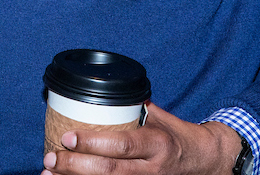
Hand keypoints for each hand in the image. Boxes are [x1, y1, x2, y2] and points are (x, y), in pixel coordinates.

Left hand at [41, 103, 242, 174]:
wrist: (209, 163)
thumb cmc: (180, 136)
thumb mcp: (162, 118)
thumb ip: (134, 109)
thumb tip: (105, 93)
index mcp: (156, 144)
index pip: (121, 145)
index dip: (93, 143)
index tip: (67, 137)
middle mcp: (153, 169)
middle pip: (110, 172)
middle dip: (75, 166)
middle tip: (50, 158)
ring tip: (49, 174)